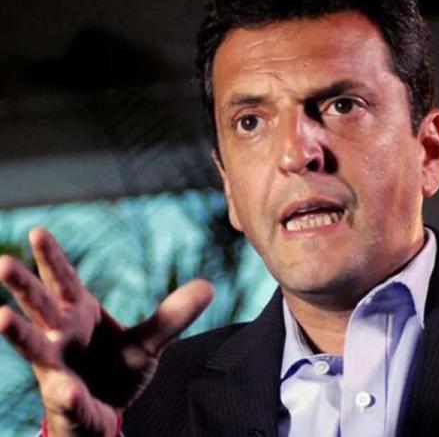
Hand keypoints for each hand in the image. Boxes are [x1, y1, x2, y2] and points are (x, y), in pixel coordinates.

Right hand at [0, 228, 213, 436]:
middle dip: (22, 285)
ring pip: (33, 346)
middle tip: (3, 262)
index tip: (38, 232)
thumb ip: (172, 316)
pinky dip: (68, 394)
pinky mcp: (63, 399)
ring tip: (0, 318)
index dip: (52, 258)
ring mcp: (56, 367)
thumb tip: (210, 287)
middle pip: (40, 305)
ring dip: (17, 333)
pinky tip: (69, 393)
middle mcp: (60, 335)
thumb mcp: (148, 342)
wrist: (104, 414)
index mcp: (79, 313)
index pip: (64, 281)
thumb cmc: (115, 370)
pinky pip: (65, 395)